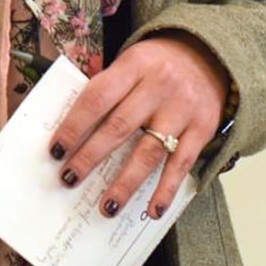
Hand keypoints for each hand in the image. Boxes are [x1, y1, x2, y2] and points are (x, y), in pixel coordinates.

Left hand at [47, 34, 229, 220]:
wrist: (209, 55)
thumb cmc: (158, 65)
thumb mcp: (131, 62)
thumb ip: (107, 89)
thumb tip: (72, 131)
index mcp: (135, 65)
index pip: (97, 98)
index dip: (74, 126)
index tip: (56, 151)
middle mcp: (159, 86)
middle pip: (119, 127)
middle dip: (90, 157)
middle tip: (69, 179)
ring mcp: (182, 109)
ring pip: (149, 152)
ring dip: (125, 183)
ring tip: (106, 207)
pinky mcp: (202, 129)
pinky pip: (182, 165)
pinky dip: (166, 190)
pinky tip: (152, 210)